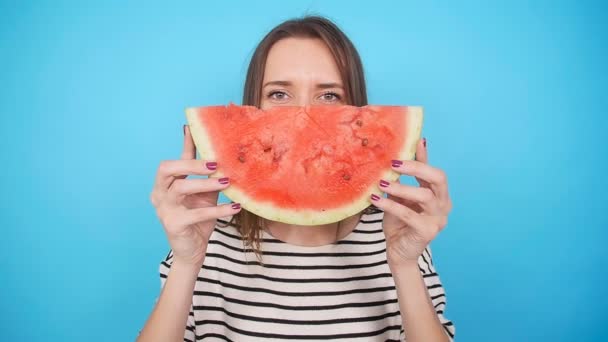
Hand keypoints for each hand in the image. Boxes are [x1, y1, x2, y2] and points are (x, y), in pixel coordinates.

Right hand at [149, 125, 241, 265]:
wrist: (193, 251)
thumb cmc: (198, 219)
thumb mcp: (205, 194)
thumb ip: (209, 176)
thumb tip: (223, 155)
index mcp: (165, 184)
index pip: (175, 160)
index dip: (185, 144)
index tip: (194, 128)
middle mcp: (159, 193)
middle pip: (167, 168)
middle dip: (191, 162)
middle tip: (215, 164)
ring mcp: (164, 209)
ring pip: (181, 187)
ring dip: (206, 183)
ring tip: (228, 182)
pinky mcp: (173, 224)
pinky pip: (196, 213)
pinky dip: (217, 210)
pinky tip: (235, 207)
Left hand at [371, 138, 451, 266]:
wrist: (398, 252)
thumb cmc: (399, 223)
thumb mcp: (400, 197)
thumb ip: (402, 179)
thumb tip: (393, 155)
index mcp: (439, 194)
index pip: (434, 170)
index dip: (424, 155)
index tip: (413, 141)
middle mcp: (444, 204)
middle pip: (438, 178)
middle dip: (416, 167)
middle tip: (394, 163)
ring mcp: (438, 219)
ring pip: (424, 195)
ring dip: (401, 187)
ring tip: (382, 182)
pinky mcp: (428, 231)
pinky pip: (408, 214)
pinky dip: (390, 205)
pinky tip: (375, 199)